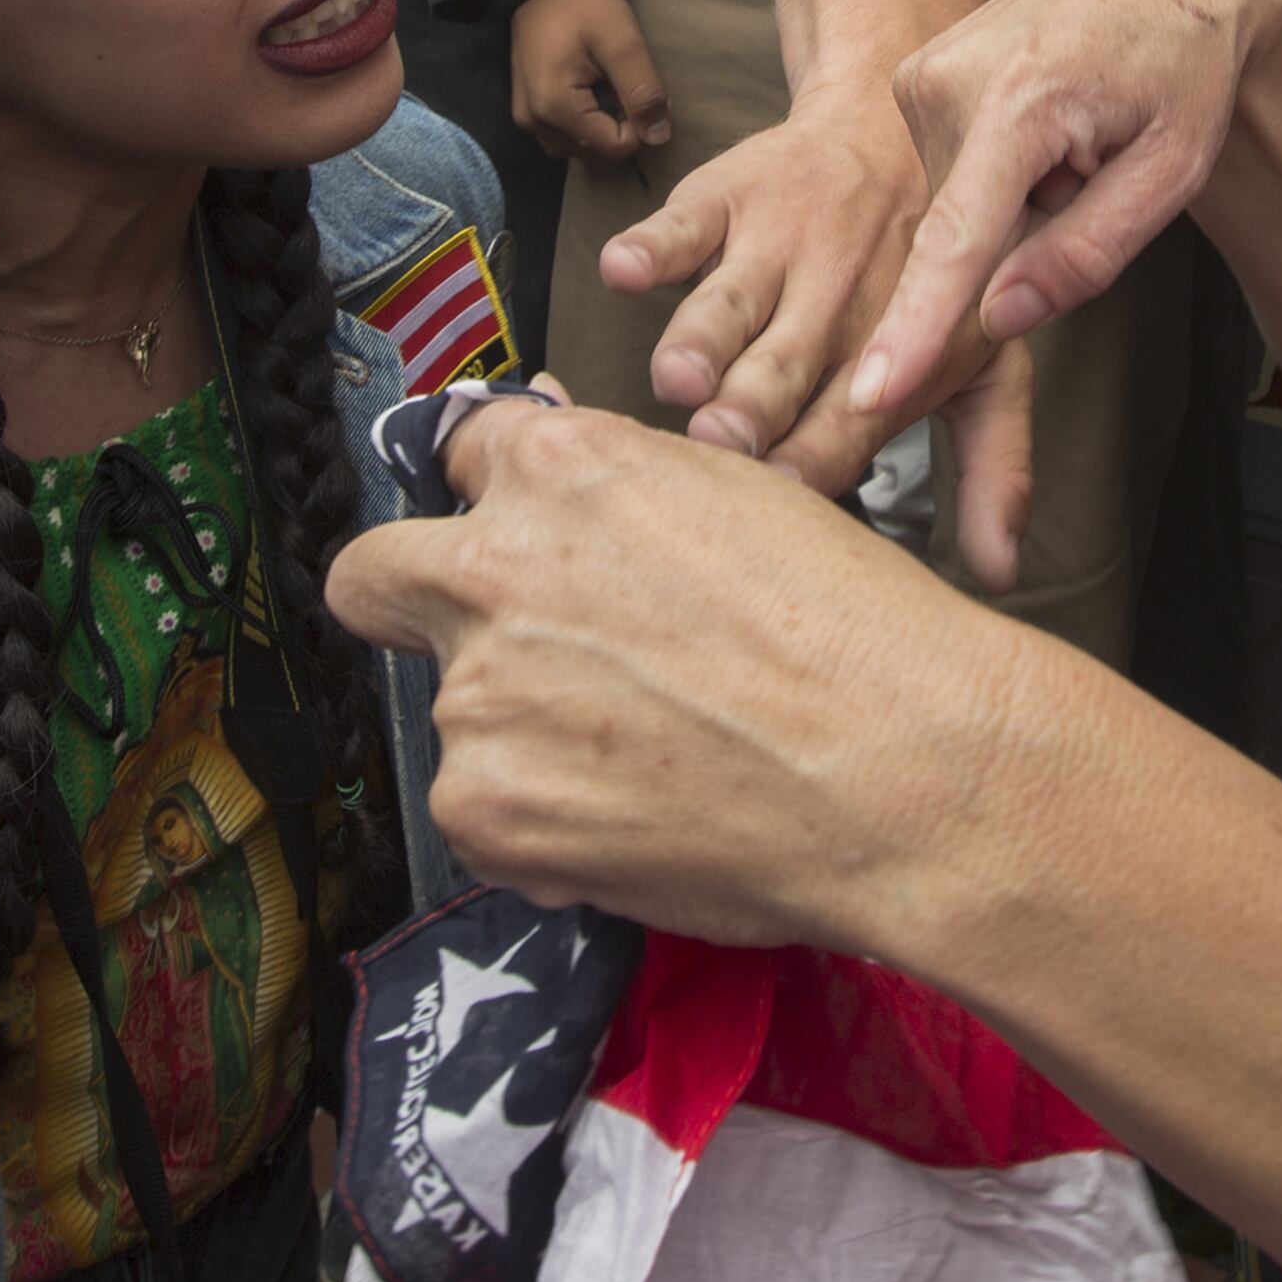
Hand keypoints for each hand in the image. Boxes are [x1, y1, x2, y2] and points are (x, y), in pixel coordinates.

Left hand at [325, 389, 1047, 945]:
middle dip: (416, 605)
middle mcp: (496, 568)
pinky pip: (485, 813)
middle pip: (376, 577)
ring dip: (521, 733)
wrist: (906, 765)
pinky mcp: (484, 808)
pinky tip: (643, 814)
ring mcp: (478, 694)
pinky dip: (544, 823)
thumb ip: (628, 492)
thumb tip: (565, 486)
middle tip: (507, 650)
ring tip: (650, 758)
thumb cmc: (858, 636)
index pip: (459, 458)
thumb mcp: (746, 499)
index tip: (512, 539)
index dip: (492, 506)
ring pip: (456, 712)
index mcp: (563, 472)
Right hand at [509, 0, 669, 162]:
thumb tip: (659, 138)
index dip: (639, 123)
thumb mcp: (623, 42)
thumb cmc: (584, 5)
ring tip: (606, 85)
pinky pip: (564, 137)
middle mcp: (534, 123)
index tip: (641, 86)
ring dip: (604, 126)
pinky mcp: (527, 111)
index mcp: (554, 108)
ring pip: (582, 148)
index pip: (615, 148)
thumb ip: (642, 92)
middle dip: (621, 125)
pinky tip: (591, 92)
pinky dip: (585, 124)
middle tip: (623, 82)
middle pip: (597, 152)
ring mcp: (526, 119)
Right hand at [602, 90, 1030, 571]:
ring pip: (732, 303)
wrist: (902, 128)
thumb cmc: (938, 273)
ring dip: (702, 339)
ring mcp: (779, 248)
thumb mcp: (989, 363)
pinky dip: (654, 243)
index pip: (852, 421)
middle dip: (756, 409)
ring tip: (680, 375)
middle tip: (727, 445)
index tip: (792, 498)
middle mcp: (836, 304)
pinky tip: (626, 268)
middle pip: (785, 369)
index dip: (821, 458)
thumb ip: (995, 467)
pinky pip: (686, 222)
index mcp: (893, 355)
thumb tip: (1004, 572)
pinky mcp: (729, 197)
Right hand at [855, 0, 1281, 424]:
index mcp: (1021, 98)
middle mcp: (950, 76)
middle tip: (1098, 161)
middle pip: (968, 228)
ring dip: (1020, 194)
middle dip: (1030, 227)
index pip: (960, 238)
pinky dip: (1003, 166)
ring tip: (1075, 133)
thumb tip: (998, 320)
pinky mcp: (917, 72)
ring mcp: (924, 69)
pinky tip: (1048, 119)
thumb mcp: (1170, 170)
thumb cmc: (1187, 66)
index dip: (918, 324)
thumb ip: (1087, 253)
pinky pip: (956, 166)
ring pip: (961, 201)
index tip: (874, 392)